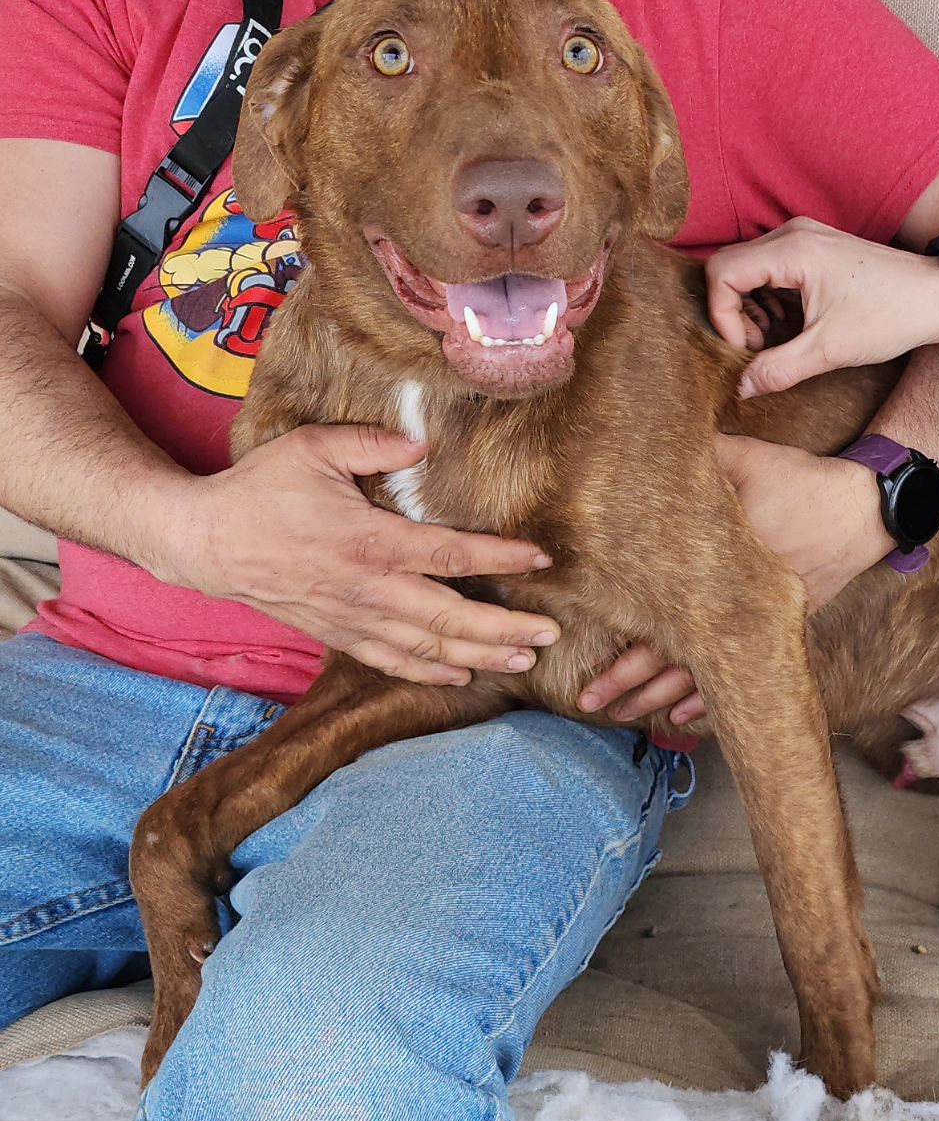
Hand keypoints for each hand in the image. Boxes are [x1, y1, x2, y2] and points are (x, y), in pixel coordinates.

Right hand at [147, 424, 561, 686]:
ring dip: (479, 657)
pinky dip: (428, 672)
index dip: (500, 558)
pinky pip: (390, 661)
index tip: (540, 560)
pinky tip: (461, 677)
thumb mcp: (312, 448)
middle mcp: (368, 588)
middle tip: (552, 633)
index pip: (451, 554)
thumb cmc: (260, 489)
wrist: (204, 541)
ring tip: (525, 660)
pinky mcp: (335, 634)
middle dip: (506, 629)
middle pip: (451, 617)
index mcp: (370, 540)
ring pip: (427, 648)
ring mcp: (352, 618)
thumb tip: (421, 445)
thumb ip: (371, 444)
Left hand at [577, 433, 891, 731]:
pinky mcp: (781, 625)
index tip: (587, 686)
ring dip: (663, 698)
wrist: (864, 507)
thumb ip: (690, 455)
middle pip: (675, 662)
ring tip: (627, 717)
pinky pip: (743, 668)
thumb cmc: (797, 478)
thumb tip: (637, 433)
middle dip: (630, 687)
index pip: (662, 627)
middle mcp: (739, 607)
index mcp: (720, 571)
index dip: (622, 662)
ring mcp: (762, 621)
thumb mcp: (741, 458)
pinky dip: (713, 695)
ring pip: (707, 674)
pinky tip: (687, 717)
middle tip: (590, 706)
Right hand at [707, 217, 938, 397]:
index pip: (722, 272)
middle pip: (730, 268)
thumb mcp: (828, 351)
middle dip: (733, 314)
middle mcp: (792, 233)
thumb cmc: (890, 316)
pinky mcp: (813, 248)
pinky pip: (769, 269)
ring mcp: (803, 237)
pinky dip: (767, 299)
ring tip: (773, 341)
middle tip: (758, 348)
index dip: (722, 315)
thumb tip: (740, 388)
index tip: (745, 349)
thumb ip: (778, 369)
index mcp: (792, 250)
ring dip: (749, 308)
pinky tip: (787, 325)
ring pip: (747, 268)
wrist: (937, 296)